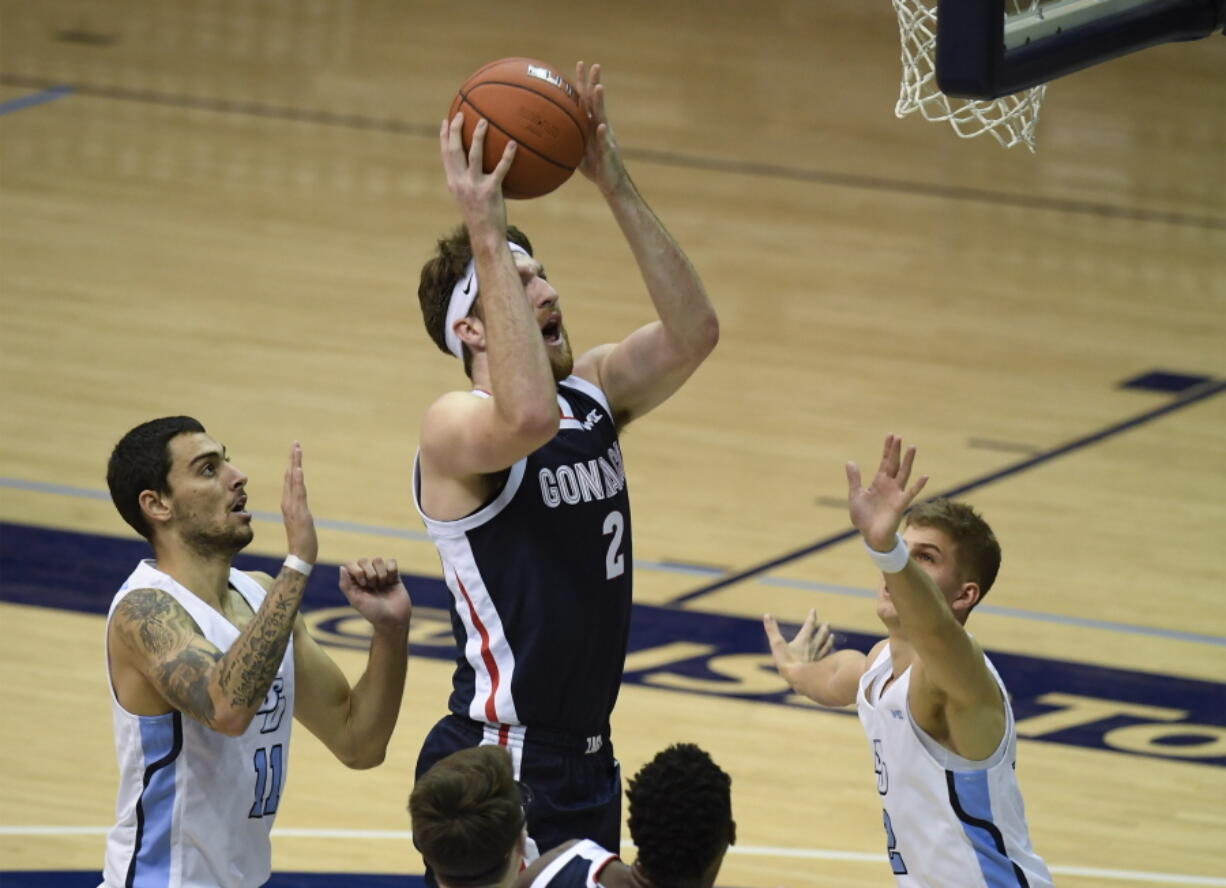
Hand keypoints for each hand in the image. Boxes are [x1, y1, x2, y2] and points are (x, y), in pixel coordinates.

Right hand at [281, 442, 317, 563]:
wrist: (300, 557)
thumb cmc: (302, 542)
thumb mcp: (302, 522)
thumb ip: (299, 512)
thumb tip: (300, 506)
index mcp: (289, 505)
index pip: (290, 481)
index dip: (292, 466)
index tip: (295, 452)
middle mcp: (288, 503)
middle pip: (289, 476)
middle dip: (293, 459)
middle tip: (296, 443)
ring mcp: (293, 508)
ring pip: (293, 481)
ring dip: (295, 464)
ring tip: (296, 449)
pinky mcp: (299, 513)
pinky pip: (297, 494)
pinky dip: (297, 481)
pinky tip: (298, 469)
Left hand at [338, 557, 411, 628]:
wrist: (394, 620)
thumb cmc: (374, 613)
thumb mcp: (356, 601)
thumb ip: (346, 585)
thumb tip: (341, 567)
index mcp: (355, 582)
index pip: (350, 564)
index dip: (357, 570)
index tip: (363, 584)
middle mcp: (366, 576)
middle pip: (364, 560)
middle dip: (370, 573)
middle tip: (373, 587)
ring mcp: (380, 574)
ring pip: (378, 559)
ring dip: (381, 573)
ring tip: (383, 585)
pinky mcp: (394, 575)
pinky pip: (391, 561)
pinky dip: (391, 570)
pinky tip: (391, 581)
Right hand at [439, 112, 515, 232]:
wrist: (485, 235)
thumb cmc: (479, 216)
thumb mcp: (467, 197)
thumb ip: (466, 180)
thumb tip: (473, 165)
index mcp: (453, 182)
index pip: (445, 155)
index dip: (444, 136)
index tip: (445, 120)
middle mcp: (460, 182)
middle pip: (454, 150)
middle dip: (455, 130)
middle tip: (461, 114)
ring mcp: (474, 186)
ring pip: (473, 155)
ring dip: (477, 136)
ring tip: (484, 121)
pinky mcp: (491, 191)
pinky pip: (500, 169)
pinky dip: (507, 156)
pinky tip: (513, 144)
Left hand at [574, 62, 627, 194]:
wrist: (610, 181)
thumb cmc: (594, 166)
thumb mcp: (575, 149)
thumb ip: (566, 138)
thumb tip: (544, 133)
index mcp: (591, 123)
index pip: (586, 99)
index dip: (583, 82)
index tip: (580, 64)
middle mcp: (600, 125)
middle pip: (596, 101)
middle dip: (594, 83)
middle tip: (593, 65)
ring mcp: (606, 137)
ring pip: (602, 116)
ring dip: (600, 102)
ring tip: (598, 88)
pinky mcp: (609, 150)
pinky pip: (604, 141)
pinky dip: (602, 133)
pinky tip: (601, 126)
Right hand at [763, 609, 833, 686]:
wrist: (801, 680)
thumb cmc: (788, 662)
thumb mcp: (777, 644)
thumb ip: (772, 629)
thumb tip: (767, 614)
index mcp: (804, 640)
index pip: (809, 625)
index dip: (812, 617)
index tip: (814, 610)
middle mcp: (813, 647)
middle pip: (821, 635)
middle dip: (824, 628)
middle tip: (827, 623)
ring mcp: (818, 657)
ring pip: (826, 646)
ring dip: (828, 640)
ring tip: (832, 636)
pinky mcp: (820, 667)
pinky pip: (826, 658)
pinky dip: (828, 654)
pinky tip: (829, 655)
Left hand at [846, 434, 928, 551]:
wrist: (870, 536)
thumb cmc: (864, 518)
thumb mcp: (855, 495)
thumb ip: (854, 479)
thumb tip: (850, 462)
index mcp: (878, 482)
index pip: (885, 462)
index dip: (887, 449)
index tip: (891, 435)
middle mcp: (889, 486)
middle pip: (894, 464)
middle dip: (896, 451)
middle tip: (899, 436)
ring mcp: (896, 494)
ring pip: (904, 474)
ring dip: (908, 461)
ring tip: (912, 447)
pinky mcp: (900, 505)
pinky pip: (911, 493)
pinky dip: (918, 485)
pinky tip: (925, 476)